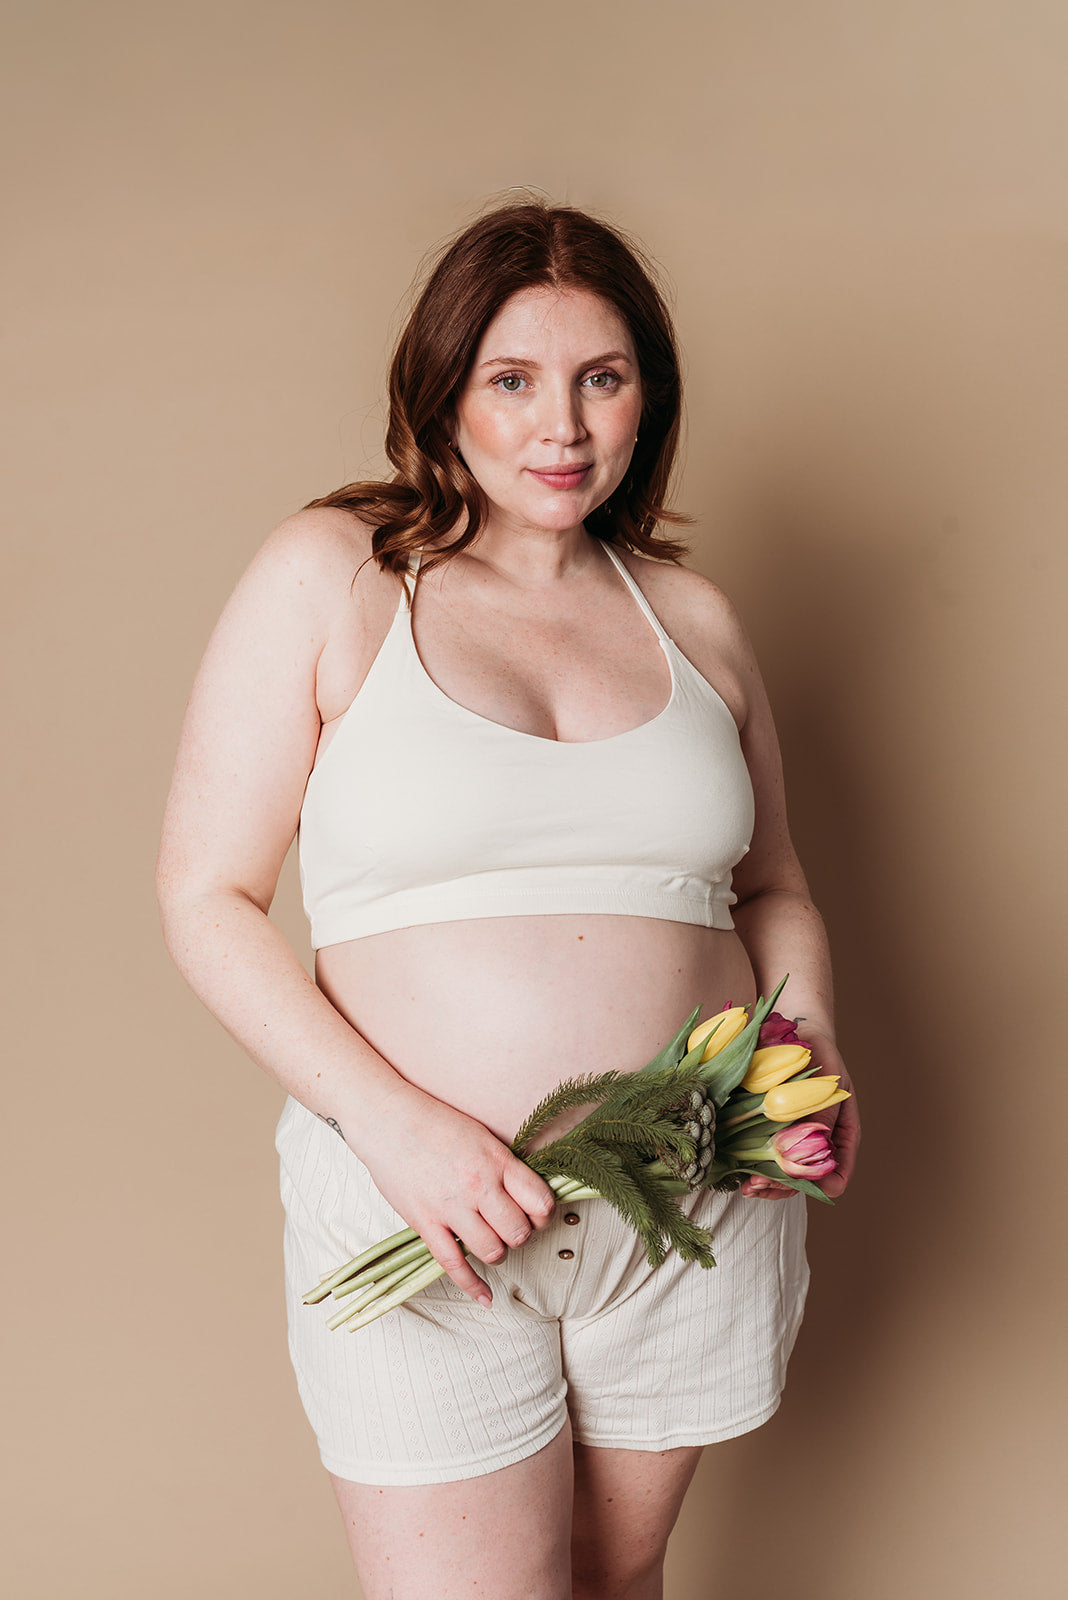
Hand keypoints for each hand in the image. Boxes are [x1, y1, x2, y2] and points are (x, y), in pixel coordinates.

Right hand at [354, 1081, 555, 1305]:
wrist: (386, 1119)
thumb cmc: (433, 1122)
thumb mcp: (481, 1135)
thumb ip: (503, 1166)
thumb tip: (525, 1194)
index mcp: (497, 1160)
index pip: (540, 1201)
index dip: (544, 1215)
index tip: (537, 1215)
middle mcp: (479, 1186)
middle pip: (519, 1232)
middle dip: (520, 1235)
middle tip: (511, 1228)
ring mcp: (451, 1207)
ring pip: (493, 1251)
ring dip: (497, 1252)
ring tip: (491, 1242)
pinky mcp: (425, 1223)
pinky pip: (455, 1265)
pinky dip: (474, 1286)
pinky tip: (486, 1297)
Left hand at [740, 1033, 859, 1201]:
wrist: (800, 1036)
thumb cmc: (820, 1058)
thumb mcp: (827, 1085)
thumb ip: (821, 1116)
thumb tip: (815, 1148)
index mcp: (839, 1140)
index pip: (837, 1179)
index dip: (819, 1187)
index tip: (797, 1182)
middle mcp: (817, 1148)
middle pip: (805, 1186)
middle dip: (781, 1190)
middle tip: (757, 1185)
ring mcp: (794, 1144)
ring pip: (783, 1180)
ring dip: (765, 1187)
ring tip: (747, 1185)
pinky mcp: (771, 1134)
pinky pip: (765, 1161)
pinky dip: (753, 1169)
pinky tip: (738, 1172)